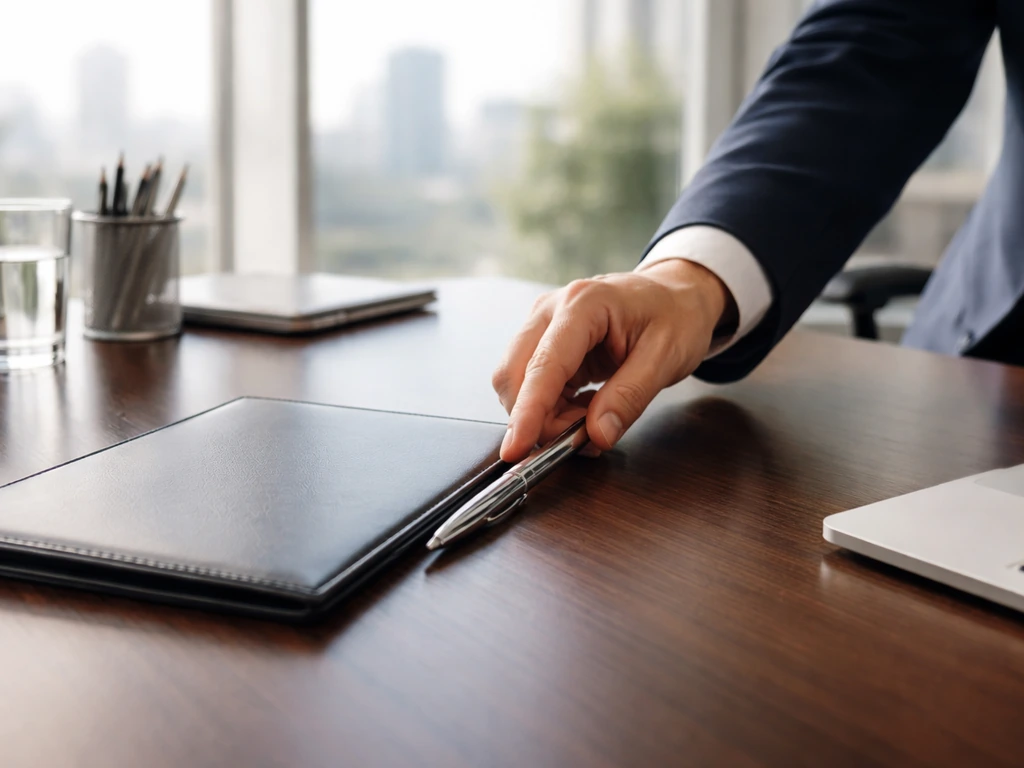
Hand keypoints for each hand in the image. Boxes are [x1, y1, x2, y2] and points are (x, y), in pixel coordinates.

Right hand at [491, 259, 735, 461]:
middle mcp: (551, 310)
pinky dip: (551, 410)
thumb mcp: (666, 358)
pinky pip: (532, 387)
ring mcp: (543, 326)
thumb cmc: (675, 316)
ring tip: (591, 421)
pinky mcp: (544, 344)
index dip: (528, 411)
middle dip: (537, 418)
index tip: (516, 448)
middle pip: (514, 375)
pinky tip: (583, 409)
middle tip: (580, 440)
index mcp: (583, 304)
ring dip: (546, 416)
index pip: (544, 365)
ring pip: (518, 385)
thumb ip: (630, 397)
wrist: (675, 296)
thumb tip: (597, 435)